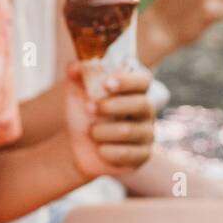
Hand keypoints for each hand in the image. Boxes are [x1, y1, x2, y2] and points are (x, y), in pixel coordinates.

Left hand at [63, 64, 153, 178]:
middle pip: (142, 105)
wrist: (77, 144)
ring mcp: (146, 134)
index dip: (128, 81)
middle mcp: (146, 111)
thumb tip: (77, 67)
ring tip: (90, 131)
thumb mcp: (76, 90)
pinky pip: (128, 154)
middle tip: (88, 107)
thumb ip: (76, 73)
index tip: (107, 83)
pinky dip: (108, 151)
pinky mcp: (141, 156)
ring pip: (130, 131)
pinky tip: (99, 149)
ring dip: (103, 131)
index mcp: (135, 91)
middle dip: (112, 106)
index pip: (144, 80)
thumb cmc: (83, 112)